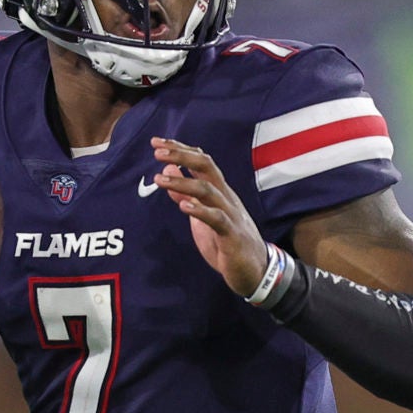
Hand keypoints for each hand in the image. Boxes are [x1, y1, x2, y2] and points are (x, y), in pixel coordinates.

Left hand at [152, 137, 268, 295]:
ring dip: (182, 183)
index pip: (201, 162)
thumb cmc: (227, 241)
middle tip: (157, 151)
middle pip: (206, 166)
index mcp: (219, 191)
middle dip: (181, 156)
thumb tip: (168, 171)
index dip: (180, 150)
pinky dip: (200, 211)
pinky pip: (217, 219)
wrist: (256, 270)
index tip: (157, 142)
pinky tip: (183, 207)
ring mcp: (230, 214)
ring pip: (208, 190)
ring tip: (159, 179)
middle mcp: (226, 197)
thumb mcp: (201, 215)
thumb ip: (185, 194)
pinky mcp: (232, 235)